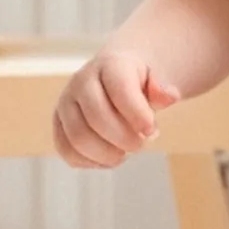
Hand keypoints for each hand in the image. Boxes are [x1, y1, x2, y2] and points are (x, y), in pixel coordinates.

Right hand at [52, 50, 180, 168]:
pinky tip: (108, 158)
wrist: (112, 77)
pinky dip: (90, 162)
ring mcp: (66, 103)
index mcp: (110, 66)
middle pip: (97, 118)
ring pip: (78, 138)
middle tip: (140, 144)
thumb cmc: (137, 84)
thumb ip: (162, 90)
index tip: (152, 131)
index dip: (137, 114)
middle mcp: (82, 81)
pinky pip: (67, 151)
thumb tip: (169, 97)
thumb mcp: (154, 81)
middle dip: (124, 139)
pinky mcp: (58, 124)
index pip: (120, 89)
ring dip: (106, 154)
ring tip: (124, 153)